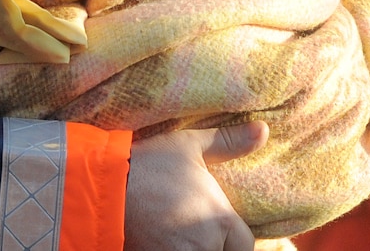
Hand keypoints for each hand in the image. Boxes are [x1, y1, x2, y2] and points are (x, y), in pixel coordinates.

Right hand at [124, 122, 268, 250]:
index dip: (232, 235)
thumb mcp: (189, 145)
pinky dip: (177, 250)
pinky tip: (167, 239)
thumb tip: (263, 130)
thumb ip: (229, 142)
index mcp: (219, 218)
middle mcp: (205, 244)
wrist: (106, 187)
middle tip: (192, 226)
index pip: (244, 243)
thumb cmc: (150, 163)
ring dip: (195, 248)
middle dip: (214, 244)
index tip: (214, 222)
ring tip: (178, 232)